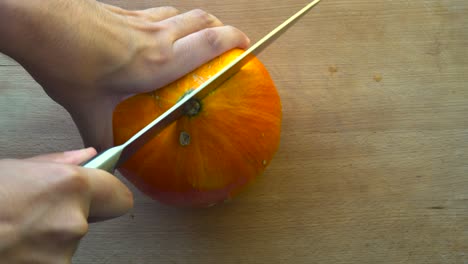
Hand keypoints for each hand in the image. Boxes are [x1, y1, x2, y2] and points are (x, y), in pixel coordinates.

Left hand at [0, 0, 249, 149]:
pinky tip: (159, 32)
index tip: (248, 48)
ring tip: (200, 36)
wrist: (42, 23)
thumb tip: (105, 161)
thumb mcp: (88, 109)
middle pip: (204, 20)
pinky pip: (159, 12)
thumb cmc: (69, 63)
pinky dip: (170, 19)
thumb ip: (101, 138)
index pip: (210, 43)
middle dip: (224, 27)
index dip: (235, 42)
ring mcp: (142, 20)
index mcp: (160, 62)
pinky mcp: (126, 11)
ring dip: (197, 22)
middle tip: (230, 42)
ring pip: (183, 12)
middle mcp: (158, 36)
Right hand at [0, 148, 132, 262]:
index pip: (119, 196)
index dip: (109, 195)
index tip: (101, 196)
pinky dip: (36, 257)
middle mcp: (72, 223)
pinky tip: (13, 245)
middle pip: (91, 221)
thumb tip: (88, 157)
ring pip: (68, 243)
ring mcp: (60, 256)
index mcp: (70, 187)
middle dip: (71, 215)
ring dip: (48, 239)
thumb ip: (58, 164)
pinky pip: (53, 261)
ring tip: (15, 229)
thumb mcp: (13, 168)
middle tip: (36, 212)